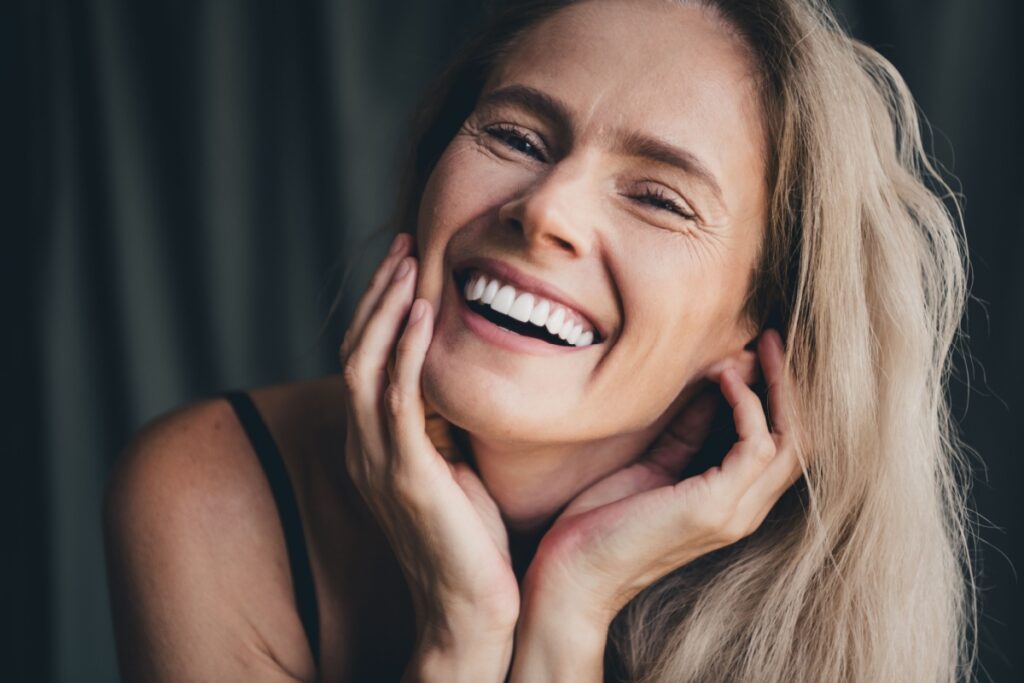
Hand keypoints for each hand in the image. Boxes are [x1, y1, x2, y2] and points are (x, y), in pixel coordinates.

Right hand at [340, 233, 517, 680]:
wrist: (469, 611)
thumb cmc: (470, 541)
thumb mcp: (452, 468)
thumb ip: (442, 426)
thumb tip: (459, 381)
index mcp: (371, 446)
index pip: (364, 363)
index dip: (379, 311)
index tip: (405, 266)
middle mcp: (362, 448)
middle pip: (355, 352)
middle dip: (377, 294)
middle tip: (402, 245)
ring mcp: (377, 462)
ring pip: (364, 365)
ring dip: (384, 308)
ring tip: (408, 260)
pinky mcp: (405, 475)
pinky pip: (396, 398)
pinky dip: (404, 348)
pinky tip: (420, 309)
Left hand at [520, 329, 804, 629]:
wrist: (571, 577)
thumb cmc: (600, 523)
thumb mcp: (651, 465)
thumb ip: (686, 432)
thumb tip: (712, 383)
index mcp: (731, 501)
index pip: (782, 443)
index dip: (780, 393)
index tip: (760, 347)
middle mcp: (743, 510)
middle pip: (800, 438)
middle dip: (790, 383)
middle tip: (772, 336)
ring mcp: (733, 513)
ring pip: (791, 440)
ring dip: (774, 386)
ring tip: (752, 347)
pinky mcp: (714, 509)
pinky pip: (755, 446)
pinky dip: (746, 405)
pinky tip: (722, 378)